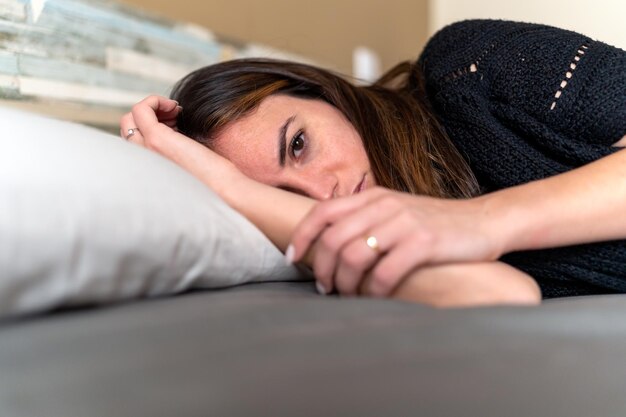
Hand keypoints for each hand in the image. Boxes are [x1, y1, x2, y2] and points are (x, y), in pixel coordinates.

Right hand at [120, 95, 241, 195]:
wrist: (222, 187)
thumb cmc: (211, 175)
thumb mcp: (185, 159)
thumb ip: (172, 146)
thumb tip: (172, 126)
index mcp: (149, 165)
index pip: (133, 137)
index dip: (152, 124)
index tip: (175, 123)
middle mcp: (143, 160)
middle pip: (127, 126)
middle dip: (150, 113)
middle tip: (175, 116)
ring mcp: (147, 149)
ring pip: (131, 117)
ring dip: (154, 107)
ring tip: (177, 113)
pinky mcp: (157, 139)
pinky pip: (142, 109)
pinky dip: (156, 101)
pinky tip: (177, 108)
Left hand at [289, 187, 502, 296]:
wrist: (484, 221)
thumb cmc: (434, 223)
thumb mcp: (396, 211)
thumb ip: (365, 219)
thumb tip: (328, 244)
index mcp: (373, 196)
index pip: (323, 212)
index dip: (302, 236)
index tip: (293, 258)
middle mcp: (384, 205)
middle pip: (333, 238)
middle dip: (321, 268)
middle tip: (324, 287)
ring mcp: (404, 222)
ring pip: (353, 256)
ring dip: (343, 282)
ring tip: (346, 294)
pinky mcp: (424, 243)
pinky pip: (384, 272)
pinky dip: (372, 291)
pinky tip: (374, 298)